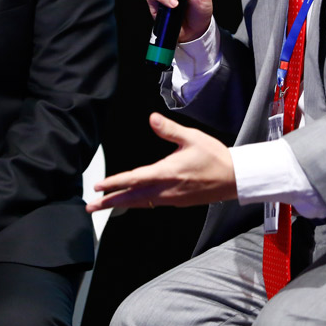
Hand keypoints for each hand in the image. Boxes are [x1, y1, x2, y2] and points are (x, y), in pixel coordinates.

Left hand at [86, 113, 235, 210]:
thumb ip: (169, 130)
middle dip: (109, 202)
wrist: (234, 178)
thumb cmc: (214, 157)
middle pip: (131, 197)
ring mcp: (171, 199)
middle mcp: (166, 190)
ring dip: (121, 204)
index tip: (98, 186)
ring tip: (105, 206)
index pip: (134, 179)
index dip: (114, 183)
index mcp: (166, 173)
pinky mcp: (178, 202)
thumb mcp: (192, 138)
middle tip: (90, 206)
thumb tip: (152, 118)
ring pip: (141, 203)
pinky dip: (138, 203)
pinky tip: (132, 201)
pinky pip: (152, 204)